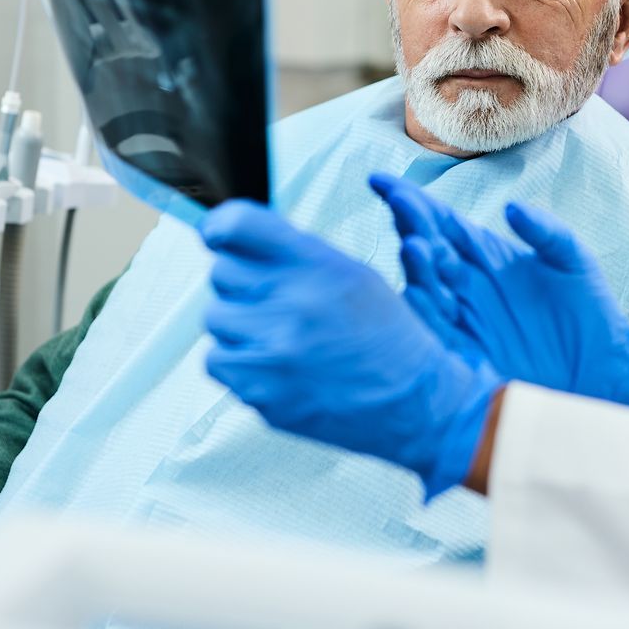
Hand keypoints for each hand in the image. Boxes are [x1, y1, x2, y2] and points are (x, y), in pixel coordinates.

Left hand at [198, 200, 501, 498]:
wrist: (413, 402)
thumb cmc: (385, 335)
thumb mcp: (353, 274)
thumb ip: (296, 253)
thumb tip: (234, 240)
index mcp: (318, 265)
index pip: (234, 226)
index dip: (220, 228)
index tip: (217, 237)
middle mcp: (293, 303)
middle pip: (220, 272)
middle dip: (243, 282)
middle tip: (274, 299)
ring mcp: (274, 351)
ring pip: (215, 317)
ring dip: (239, 324)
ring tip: (277, 335)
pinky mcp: (261, 390)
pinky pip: (215, 360)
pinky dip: (236, 361)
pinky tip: (270, 363)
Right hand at [370, 172, 628, 412]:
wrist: (601, 370)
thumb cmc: (589, 311)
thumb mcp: (573, 261)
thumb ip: (546, 232)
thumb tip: (511, 208)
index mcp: (481, 254)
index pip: (437, 220)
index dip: (411, 201)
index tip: (381, 180)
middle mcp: (461, 283)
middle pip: (424, 247)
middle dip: (409, 224)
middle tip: (398, 203)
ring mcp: (460, 317)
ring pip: (424, 287)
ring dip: (416, 266)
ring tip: (415, 246)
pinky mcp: (463, 352)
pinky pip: (434, 330)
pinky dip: (423, 312)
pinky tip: (419, 294)